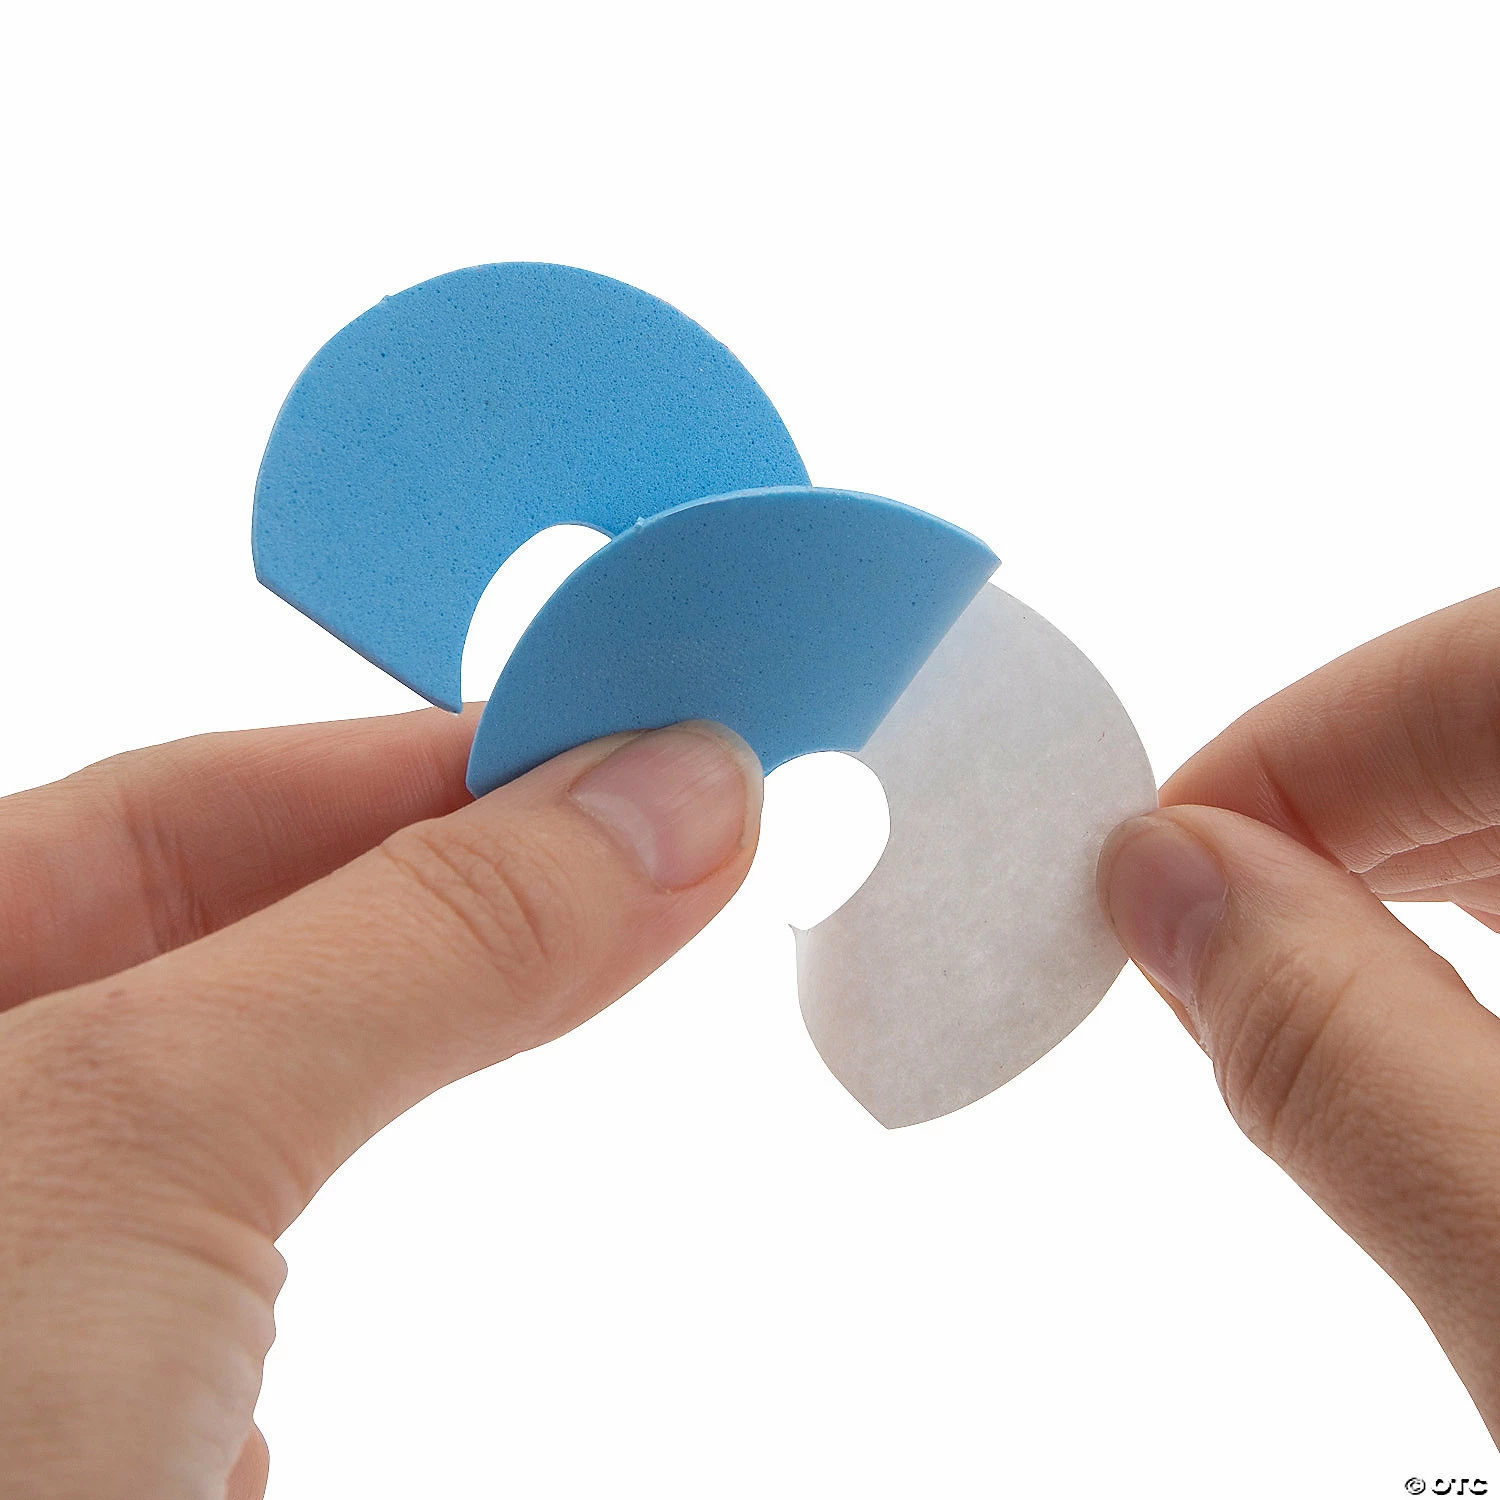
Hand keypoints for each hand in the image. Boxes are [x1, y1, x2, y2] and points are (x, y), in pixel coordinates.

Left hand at [0, 712, 761, 1498]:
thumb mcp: (142, 1135)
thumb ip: (421, 940)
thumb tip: (663, 797)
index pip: (188, 801)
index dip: (423, 755)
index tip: (627, 738)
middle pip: (231, 944)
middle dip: (454, 897)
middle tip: (662, 845)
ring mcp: (26, 1275)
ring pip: (252, 1118)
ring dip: (405, 1073)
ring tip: (571, 983)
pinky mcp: (90, 1420)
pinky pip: (234, 1294)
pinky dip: (311, 1288)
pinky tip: (304, 1351)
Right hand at [1099, 587, 1499, 1439]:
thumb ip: (1338, 1054)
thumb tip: (1155, 884)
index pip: (1485, 674)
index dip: (1280, 757)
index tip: (1133, 865)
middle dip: (1328, 817)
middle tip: (1185, 932)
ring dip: (1408, 862)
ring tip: (1291, 963)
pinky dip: (1485, 908)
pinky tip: (1431, 987)